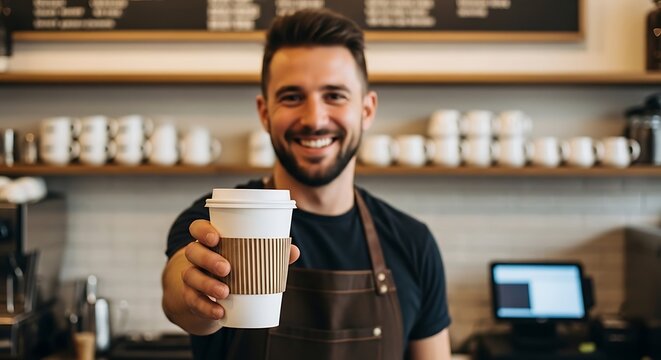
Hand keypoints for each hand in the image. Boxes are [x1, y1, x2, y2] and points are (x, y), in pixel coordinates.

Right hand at [181, 219, 299, 320]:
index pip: (197, 228)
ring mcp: (191, 276)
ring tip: (225, 292)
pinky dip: (206, 307)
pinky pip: (194, 301)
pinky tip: (219, 311)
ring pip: (190, 276)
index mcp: (209, 241)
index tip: (215, 238)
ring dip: (207, 284)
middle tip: (227, 269)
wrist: (211, 295)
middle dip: (208, 259)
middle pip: (193, 251)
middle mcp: (196, 256)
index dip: (202, 231)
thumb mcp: (249, 259)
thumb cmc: (234, 268)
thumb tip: (293, 250)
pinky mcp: (190, 297)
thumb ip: (271, 253)